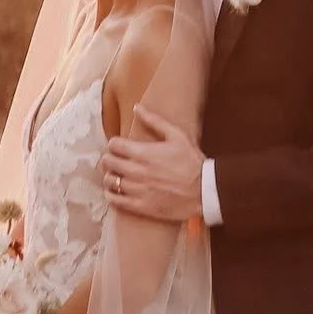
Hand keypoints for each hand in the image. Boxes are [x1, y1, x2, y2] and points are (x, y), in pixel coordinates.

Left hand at [102, 107, 202, 222]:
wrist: (205, 191)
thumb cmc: (192, 162)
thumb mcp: (177, 136)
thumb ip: (154, 121)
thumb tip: (137, 107)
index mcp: (144, 153)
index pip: (113, 145)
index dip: (114, 144)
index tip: (119, 147)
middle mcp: (137, 171)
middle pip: (107, 162)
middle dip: (109, 159)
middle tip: (115, 161)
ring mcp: (138, 190)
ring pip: (109, 181)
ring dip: (110, 177)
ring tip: (117, 176)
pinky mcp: (141, 206)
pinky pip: (115, 200)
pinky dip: (112, 195)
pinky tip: (117, 192)